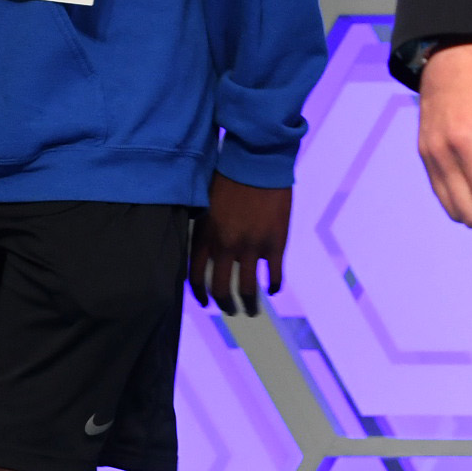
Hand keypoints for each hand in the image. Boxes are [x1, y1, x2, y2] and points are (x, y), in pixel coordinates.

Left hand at [190, 175, 289, 313]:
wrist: (257, 160)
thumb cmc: (228, 176)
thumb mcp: (205, 203)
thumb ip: (203, 229)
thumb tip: (203, 252)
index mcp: (205, 235)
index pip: (196, 276)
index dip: (200, 294)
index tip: (205, 301)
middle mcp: (226, 245)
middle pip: (221, 289)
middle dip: (225, 304)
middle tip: (231, 310)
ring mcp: (252, 246)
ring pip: (247, 289)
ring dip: (249, 304)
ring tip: (252, 309)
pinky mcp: (275, 243)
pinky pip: (274, 275)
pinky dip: (273, 286)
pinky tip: (272, 289)